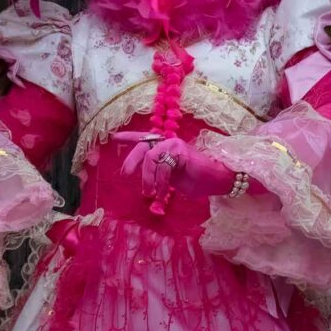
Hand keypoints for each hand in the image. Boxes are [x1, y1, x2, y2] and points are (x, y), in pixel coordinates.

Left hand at [113, 132, 237, 199]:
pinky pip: (163, 167)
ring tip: (149, 192)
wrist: (216, 180)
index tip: (114, 137)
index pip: (144, 139)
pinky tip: (162, 193)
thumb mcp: (170, 177)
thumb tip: (142, 176)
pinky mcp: (180, 151)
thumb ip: (157, 172)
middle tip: (125, 174)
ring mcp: (173, 145)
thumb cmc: (195, 180)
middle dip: (131, 161)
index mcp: (164, 147)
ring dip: (147, 178)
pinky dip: (160, 183)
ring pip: (150, 158)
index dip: (129, 137)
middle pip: (142, 147)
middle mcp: (167, 142)